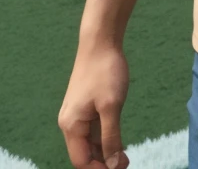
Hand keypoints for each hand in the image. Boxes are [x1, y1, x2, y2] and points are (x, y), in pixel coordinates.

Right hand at [58, 41, 129, 168]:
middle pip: (84, 154)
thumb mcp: (111, 106)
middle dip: (103, 162)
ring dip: (105, 151)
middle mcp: (70, 122)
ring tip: (125, 156)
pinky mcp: (86, 105)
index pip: (81, 161)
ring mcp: (78, 113)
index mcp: (71, 125)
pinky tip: (120, 141)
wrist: (101, 41)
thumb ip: (111, 138)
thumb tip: (114, 165)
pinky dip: (105, 138)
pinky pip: (94, 129)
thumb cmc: (105, 71)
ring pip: (90, 142)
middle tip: (127, 162)